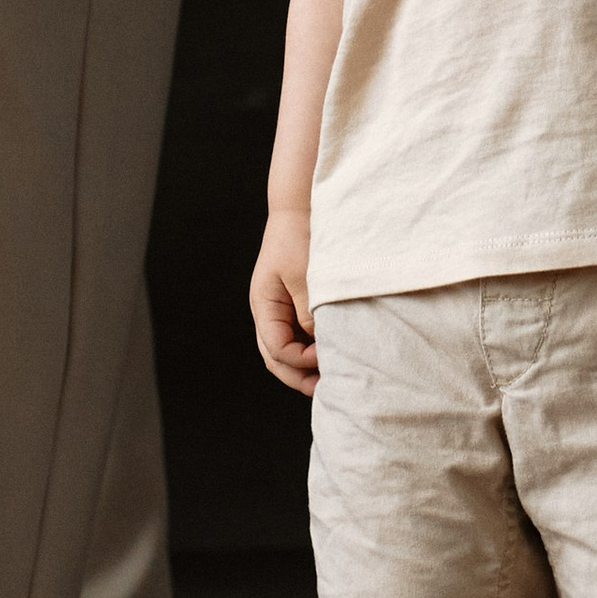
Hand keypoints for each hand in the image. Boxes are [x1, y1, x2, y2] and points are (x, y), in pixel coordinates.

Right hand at [250, 217, 318, 393]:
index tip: (326, 357)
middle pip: (275, 357)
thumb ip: (309, 311)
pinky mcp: (294, 302)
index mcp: (264, 305)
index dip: (300, 360)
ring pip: (286, 349)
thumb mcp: (305, 275)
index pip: (276, 349)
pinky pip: (298, 334)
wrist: (300, 207)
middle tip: (325, 390)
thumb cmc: (299, 236)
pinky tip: (331, 353)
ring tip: (330, 379)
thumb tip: (320, 344)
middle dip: (298, 376)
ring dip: (304, 366)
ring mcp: (280, 308)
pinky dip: (311, 348)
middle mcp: (268, 311)